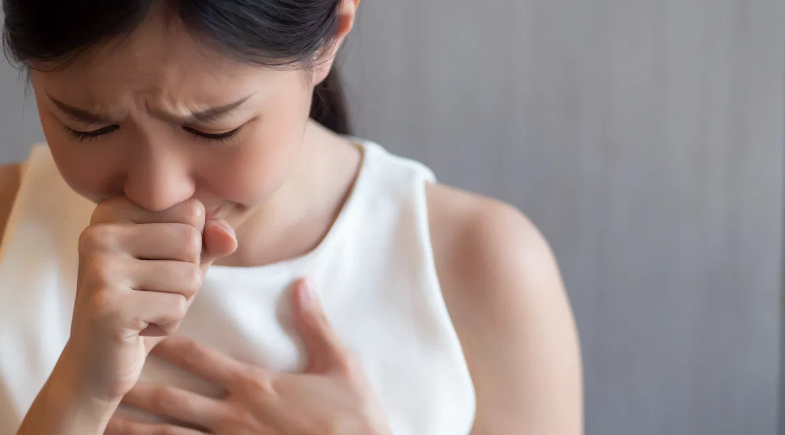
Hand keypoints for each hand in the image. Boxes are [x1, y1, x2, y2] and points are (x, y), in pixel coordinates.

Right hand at [59, 196, 237, 403]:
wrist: (97, 362)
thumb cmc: (145, 303)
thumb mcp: (182, 262)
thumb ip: (208, 239)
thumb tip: (228, 237)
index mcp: (114, 210)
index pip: (192, 210)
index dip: (191, 246)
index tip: (155, 265)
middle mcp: (99, 232)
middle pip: (191, 240)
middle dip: (187, 276)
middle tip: (150, 293)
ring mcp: (99, 268)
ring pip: (189, 275)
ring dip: (179, 302)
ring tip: (145, 310)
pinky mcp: (107, 305)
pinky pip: (177, 307)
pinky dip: (169, 324)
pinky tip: (138, 328)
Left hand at [106, 278, 392, 434]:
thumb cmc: (352, 417)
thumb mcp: (340, 364)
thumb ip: (315, 324)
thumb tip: (302, 283)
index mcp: (256, 385)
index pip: (203, 359)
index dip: (170, 345)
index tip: (143, 331)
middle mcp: (235, 415)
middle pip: (174, 398)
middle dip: (138, 387)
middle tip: (105, 377)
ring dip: (137, 428)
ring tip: (105, 422)